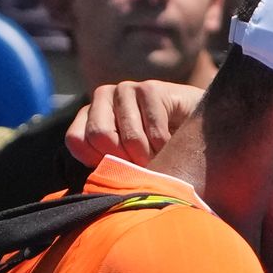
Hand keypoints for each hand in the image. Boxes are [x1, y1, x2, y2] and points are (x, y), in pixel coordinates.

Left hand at [65, 80, 203, 166]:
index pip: (76, 139)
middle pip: (99, 135)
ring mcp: (126, 89)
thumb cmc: (155, 153)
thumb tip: (96, 183)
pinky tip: (172, 142)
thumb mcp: (125, 164)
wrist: (196, 131)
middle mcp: (103, 96)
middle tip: (142, 163)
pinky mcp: (151, 88)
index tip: (120, 167)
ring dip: (150, 157)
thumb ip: (106, 168)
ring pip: (131, 139)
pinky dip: (167, 148)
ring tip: (160, 154)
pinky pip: (155, 133)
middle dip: (125, 159)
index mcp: (88, 115)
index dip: (100, 161)